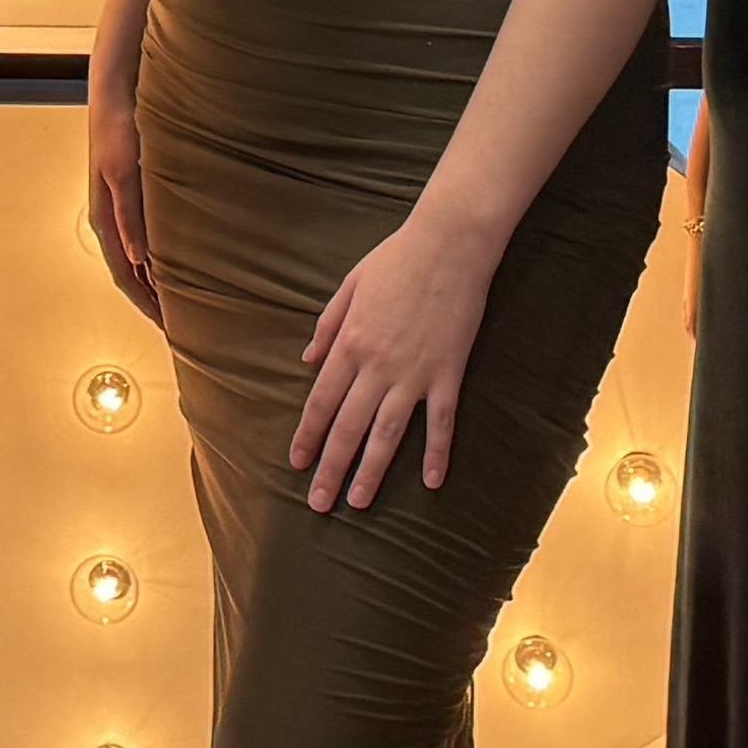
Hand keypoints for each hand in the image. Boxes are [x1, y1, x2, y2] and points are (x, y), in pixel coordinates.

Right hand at [87, 57, 161, 319]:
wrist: (118, 94)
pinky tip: (182, 259)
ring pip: (141, 258)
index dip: (146, 304)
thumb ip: (130, 216)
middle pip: (132, 274)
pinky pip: (149, 238)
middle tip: (182, 325)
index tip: (170, 328)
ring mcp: (123, 209)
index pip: (125, 276)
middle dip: (153, 301)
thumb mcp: (124, 173)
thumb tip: (139, 259)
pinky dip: (162, 257)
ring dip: (158, 281)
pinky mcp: (136, 196)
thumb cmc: (119, 129)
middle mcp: (112, 220)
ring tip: (185, 300)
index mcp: (105, 221)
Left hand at [290, 213, 492, 512]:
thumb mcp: (349, 286)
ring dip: (372, 470)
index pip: (321, 403)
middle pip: (347, 428)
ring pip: (388, 433)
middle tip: (319, 503)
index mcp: (349, 345)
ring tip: (359, 501)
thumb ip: (327, 327)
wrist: (449, 244)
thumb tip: (308, 362)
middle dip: (330, 468)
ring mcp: (414, 373)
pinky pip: (442, 422)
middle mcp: (376, 366)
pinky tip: (433, 481)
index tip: (298, 464)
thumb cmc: (397, 259)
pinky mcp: (448, 373)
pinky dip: (437, 453)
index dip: (307, 437)